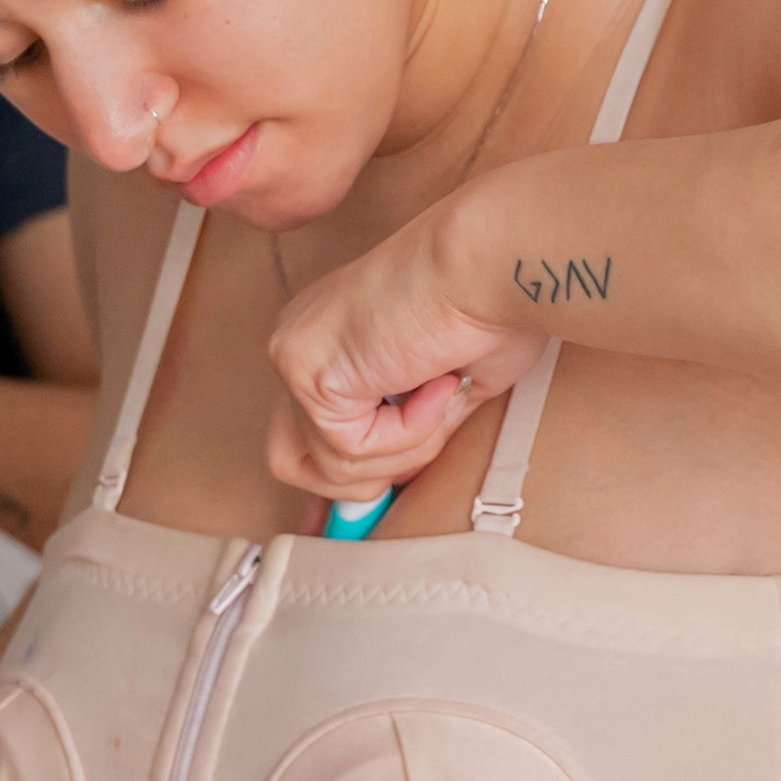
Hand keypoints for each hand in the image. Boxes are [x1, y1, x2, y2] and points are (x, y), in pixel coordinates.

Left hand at [263, 207, 535, 510]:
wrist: (491, 260)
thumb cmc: (491, 304)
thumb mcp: (444, 389)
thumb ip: (407, 430)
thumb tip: (391, 484)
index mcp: (327, 338)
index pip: (301, 428)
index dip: (331, 478)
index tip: (349, 520)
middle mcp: (299, 341)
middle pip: (289, 459)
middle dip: (354, 481)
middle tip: (408, 469)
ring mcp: (294, 355)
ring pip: (330, 467)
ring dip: (403, 450)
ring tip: (442, 394)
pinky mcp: (306, 371)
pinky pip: (350, 450)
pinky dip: (407, 433)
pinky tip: (434, 381)